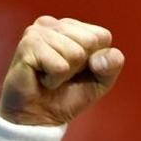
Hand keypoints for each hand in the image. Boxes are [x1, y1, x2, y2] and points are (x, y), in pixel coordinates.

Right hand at [0, 16, 124, 124]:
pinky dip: (55, 80)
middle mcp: (53, 24)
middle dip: (81, 65)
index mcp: (72, 27)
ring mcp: (37, 32)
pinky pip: (60, 66)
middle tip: (64, 73)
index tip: (80, 69)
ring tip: (52, 75)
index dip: (98, 60)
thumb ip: (113, 64)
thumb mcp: (102, 79)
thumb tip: (100, 59)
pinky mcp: (28, 46)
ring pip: (75, 53)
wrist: (40, 116)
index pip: (102, 36)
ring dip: (67, 74)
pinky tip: (42, 79)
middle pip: (90, 41)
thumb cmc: (70, 94)